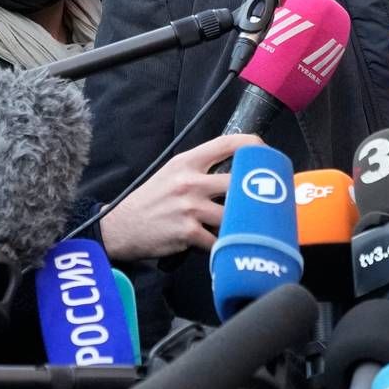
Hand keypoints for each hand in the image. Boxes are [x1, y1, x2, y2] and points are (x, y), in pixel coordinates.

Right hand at [100, 134, 258, 260]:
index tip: (266, 152)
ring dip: (241, 222)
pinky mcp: (188, 233)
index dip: (253, 145)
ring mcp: (190, 208)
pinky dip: (223, 244)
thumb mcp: (172, 172)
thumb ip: (201, 167)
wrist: (120, 226)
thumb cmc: (151, 199)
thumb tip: (237, 167)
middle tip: (267, 198)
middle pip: (239, 180)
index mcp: (187, 161)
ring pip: (234, 214)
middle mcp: (190, 181)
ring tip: (245, 226)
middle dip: (255, 191)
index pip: (227, 144)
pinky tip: (221, 244)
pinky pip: (219, 240)